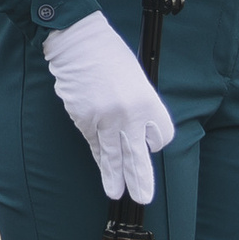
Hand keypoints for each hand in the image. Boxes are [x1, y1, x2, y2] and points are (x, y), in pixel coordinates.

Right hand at [42, 10, 174, 203]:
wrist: (78, 42)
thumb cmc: (110, 56)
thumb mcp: (137, 80)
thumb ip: (140, 107)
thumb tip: (138, 130)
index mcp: (148, 103)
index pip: (160, 137)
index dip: (154, 143)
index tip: (149, 144)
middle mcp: (128, 115)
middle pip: (138, 156)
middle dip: (140, 178)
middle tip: (142, 197)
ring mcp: (104, 119)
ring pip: (112, 156)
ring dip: (114, 177)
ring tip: (115, 193)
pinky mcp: (83, 120)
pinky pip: (94, 142)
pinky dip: (98, 153)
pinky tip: (101, 164)